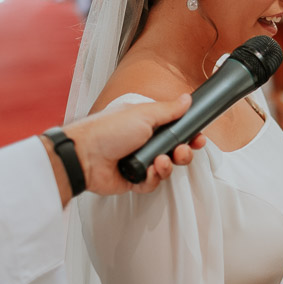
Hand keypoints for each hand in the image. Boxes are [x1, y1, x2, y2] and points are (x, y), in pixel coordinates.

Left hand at [61, 93, 204, 197]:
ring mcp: (139, 161)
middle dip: (183, 152)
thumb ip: (169, 110)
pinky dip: (153, 178)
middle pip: (175, 150)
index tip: (198, 138)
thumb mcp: (144, 114)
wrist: (84, 157)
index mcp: (147, 124)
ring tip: (160, 161)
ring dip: (167, 166)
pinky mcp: (133, 180)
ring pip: (166, 168)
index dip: (189, 135)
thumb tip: (186, 99)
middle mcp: (144, 142)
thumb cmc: (108, 130)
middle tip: (181, 151)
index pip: (176, 130)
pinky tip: (148, 171)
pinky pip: (153, 183)